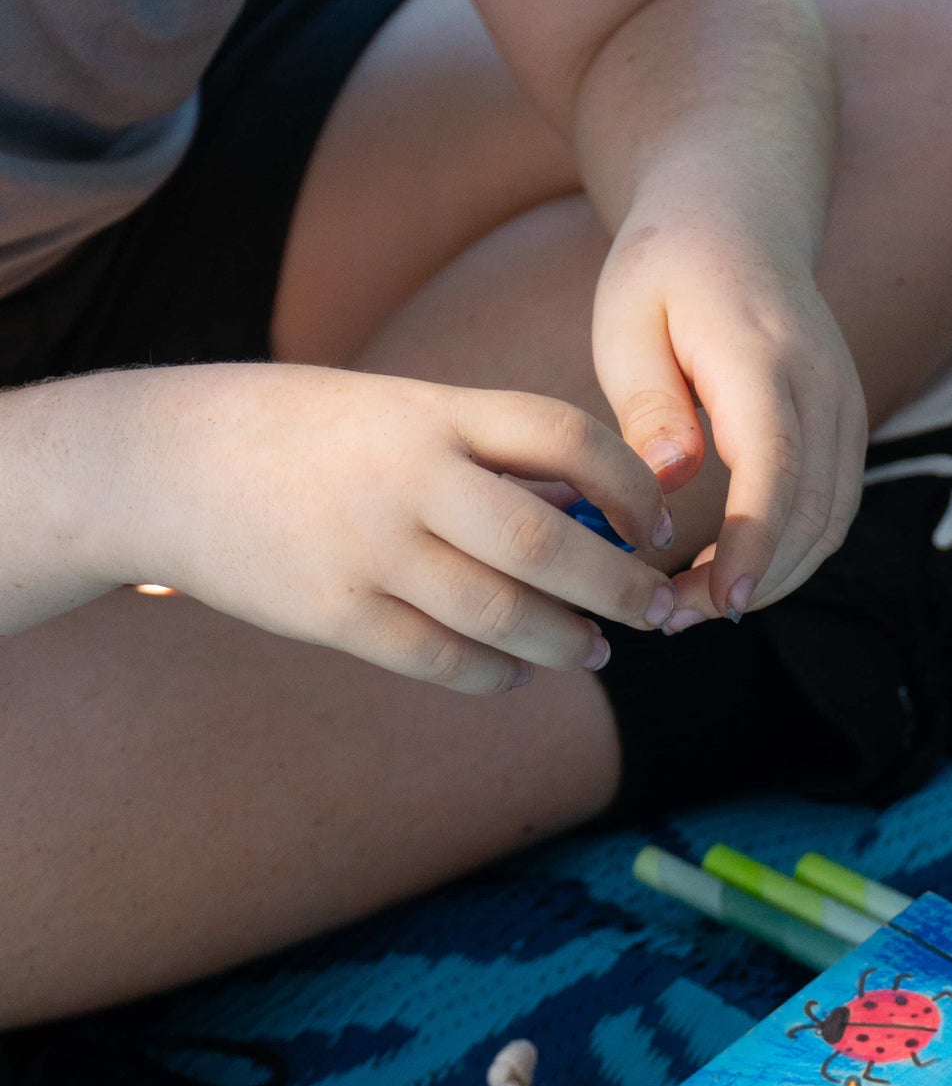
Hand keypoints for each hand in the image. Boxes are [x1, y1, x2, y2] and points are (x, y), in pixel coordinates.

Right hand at [0, 363, 676, 691]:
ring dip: (566, 643)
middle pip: (550, 542)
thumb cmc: (298, 435)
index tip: (656, 523)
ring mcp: (369, 549)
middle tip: (657, 609)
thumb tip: (588, 507)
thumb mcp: (390, 409)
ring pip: (504, 615)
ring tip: (596, 650)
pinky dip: (495, 676)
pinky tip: (514, 674)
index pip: (564, 437)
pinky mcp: (335, 613)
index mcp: (430, 410)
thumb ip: (480, 451)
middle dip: (621, 586)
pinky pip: (442, 661)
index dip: (630, 486)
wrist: (160, 463)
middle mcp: (407, 476)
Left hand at [592, 218, 867, 620]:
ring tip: (692, 607)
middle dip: (751, 582)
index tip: (721, 603)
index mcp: (762, 357)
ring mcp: (846, 407)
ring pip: (830, 521)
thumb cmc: (665, 270)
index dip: (754, 544)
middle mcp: (823, 384)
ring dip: (772, 579)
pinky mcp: (846, 426)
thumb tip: (672, 477)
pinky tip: (731, 576)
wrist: (738, 215)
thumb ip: (649, 402)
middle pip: (811, 510)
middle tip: (670, 619)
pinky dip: (789, 556)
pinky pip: (832, 509)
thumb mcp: (626, 319)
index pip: (775, 466)